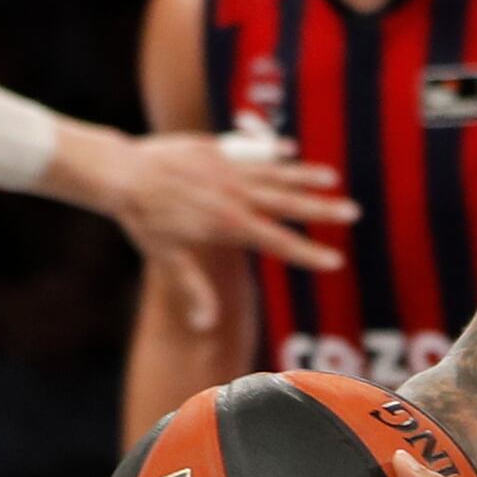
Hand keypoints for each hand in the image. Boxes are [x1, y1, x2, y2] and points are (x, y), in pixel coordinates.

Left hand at [48, 123, 351, 325]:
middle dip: (322, 209)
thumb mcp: (167, 258)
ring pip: (276, 173)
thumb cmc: (144, 219)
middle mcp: (235, 196)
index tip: (335, 261)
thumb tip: (204, 326)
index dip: (308, 254)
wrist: (123, 173)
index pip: (278, 243)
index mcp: (228, 224)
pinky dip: (272, 151)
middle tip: (353, 212)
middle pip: (288, 204)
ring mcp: (228, 169)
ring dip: (306, 176)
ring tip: (333, 179)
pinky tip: (291, 150)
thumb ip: (192, 289)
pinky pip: (252, 150)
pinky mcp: (217, 149)